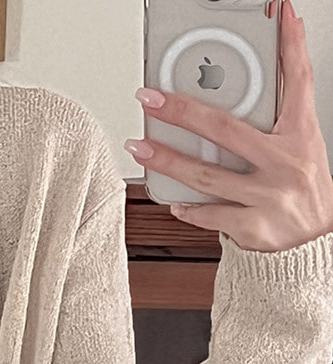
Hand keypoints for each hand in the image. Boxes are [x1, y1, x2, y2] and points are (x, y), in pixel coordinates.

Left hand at [126, 0, 332, 250]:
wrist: (313, 249)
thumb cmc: (302, 194)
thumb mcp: (302, 149)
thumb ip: (280, 118)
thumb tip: (264, 81)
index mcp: (301, 137)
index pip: (298, 80)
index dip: (290, 45)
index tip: (279, 13)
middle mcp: (284, 164)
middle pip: (225, 129)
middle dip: (182, 111)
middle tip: (150, 100)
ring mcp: (267, 197)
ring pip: (207, 175)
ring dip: (168, 161)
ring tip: (140, 148)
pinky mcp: (252, 227)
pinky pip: (211, 215)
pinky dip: (189, 209)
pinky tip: (172, 201)